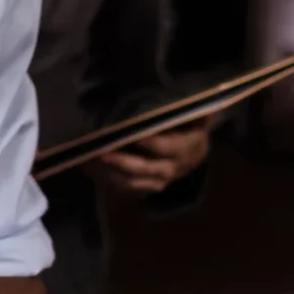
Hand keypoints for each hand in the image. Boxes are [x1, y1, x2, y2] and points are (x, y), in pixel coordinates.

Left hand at [92, 118, 210, 194]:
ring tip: (87, 160)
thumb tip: (206, 106)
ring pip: (133, 182)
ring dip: (108, 173)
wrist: (191, 154)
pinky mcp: (145, 186)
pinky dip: (105, 178)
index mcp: (188, 148)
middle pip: (146, 168)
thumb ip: (195, 111)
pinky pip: (124, 187)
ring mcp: (159, 180)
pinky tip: (88, 167)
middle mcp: (173, 168)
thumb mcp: (194, 116)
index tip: (135, 136)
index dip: (153, 144)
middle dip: (122, 161)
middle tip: (101, 152)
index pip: (170, 148)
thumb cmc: (188, 127)